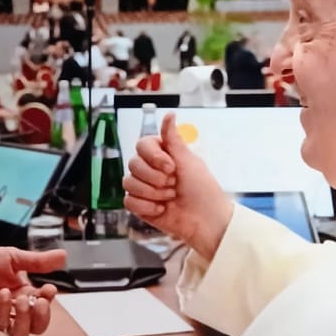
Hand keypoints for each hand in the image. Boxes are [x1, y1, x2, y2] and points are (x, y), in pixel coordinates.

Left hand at [0, 247, 65, 335]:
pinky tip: (4, 294)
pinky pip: (1, 324)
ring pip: (21, 333)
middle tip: (41, 302)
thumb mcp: (14, 257)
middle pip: (37, 327)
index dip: (50, 300)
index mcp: (25, 294)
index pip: (44, 305)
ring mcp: (1, 316)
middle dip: (43, 317)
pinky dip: (5, 310)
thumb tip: (63, 257)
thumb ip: (38, 261)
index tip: (50, 288)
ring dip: (26, 319)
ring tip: (21, 299)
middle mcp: (15, 309)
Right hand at [123, 112, 232, 259]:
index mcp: (162, 155)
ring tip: (170, 198)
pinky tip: (161, 209)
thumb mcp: (189, 161)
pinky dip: (146, 207)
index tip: (171, 167)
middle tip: (174, 185)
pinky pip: (129, 201)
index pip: (142, 145)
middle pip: (133, 164)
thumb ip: (173, 139)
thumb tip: (169, 114)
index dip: (154, 157)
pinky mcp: (140, 206)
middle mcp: (151, 170)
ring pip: (129, 183)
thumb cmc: (203, 190)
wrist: (206, 221)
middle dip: (155, 178)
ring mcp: (144, 188)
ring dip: (153, 193)